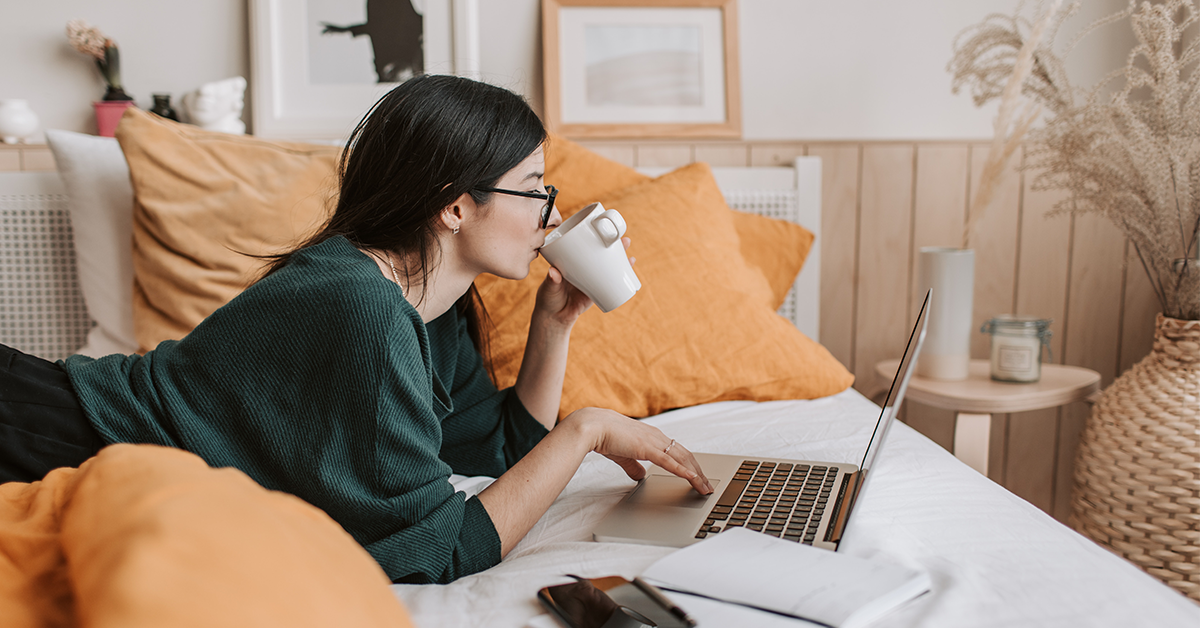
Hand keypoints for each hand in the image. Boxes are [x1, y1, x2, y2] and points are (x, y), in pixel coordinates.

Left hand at [535, 237, 633, 327]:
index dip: (596, 237)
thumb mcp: (548, 287)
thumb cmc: (548, 298)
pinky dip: (620, 277)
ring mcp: (591, 279)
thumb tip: (554, 272)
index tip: (605, 230)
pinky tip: (629, 273)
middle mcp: (584, 267)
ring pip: (608, 266)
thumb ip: (551, 280)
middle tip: (625, 241)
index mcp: (571, 262)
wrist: (554, 318)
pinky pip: (610, 283)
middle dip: (615, 246)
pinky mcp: (596, 292)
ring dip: (620, 260)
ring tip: (631, 257)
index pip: (585, 245)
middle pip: (601, 253)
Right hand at [562, 407, 712, 494]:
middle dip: (699, 472)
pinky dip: (683, 471)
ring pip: (682, 459)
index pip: (678, 451)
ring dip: (696, 474)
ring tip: (705, 488)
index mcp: (653, 436)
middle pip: (686, 455)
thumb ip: (634, 465)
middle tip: (708, 486)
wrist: (593, 426)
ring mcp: (654, 441)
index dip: (690, 465)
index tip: (698, 477)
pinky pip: (670, 462)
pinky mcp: (647, 448)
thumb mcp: (624, 455)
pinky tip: (692, 479)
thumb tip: (641, 476)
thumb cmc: (605, 436)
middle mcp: (657, 437)